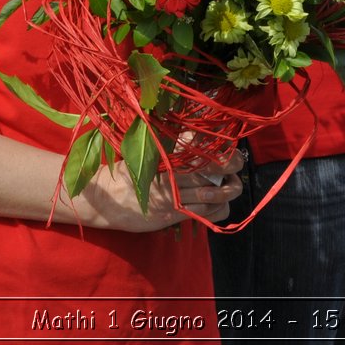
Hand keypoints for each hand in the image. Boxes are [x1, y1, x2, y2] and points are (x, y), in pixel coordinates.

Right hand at [70, 147, 244, 231]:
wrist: (107, 199)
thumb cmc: (127, 171)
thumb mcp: (145, 149)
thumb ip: (168, 139)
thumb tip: (193, 130)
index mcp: (168, 153)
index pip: (202, 144)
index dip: (221, 145)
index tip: (231, 145)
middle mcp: (175, 173)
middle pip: (214, 167)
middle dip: (232, 165)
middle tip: (237, 164)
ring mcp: (176, 195)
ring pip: (215, 193)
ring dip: (229, 189)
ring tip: (232, 185)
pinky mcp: (174, 214)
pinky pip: (206, 213)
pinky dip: (219, 209)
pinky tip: (219, 204)